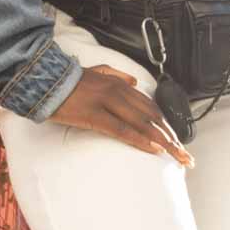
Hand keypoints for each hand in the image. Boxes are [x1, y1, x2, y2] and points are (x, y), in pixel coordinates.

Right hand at [49, 65, 194, 166]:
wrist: (43, 78)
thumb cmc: (68, 80)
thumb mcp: (96, 72)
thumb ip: (117, 75)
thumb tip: (134, 82)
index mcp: (120, 84)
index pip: (152, 108)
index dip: (167, 126)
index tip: (178, 142)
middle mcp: (119, 91)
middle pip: (153, 118)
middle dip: (173, 139)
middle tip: (185, 157)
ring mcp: (107, 103)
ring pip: (143, 124)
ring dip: (164, 142)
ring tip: (177, 157)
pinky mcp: (94, 115)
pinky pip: (122, 129)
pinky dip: (140, 140)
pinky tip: (153, 149)